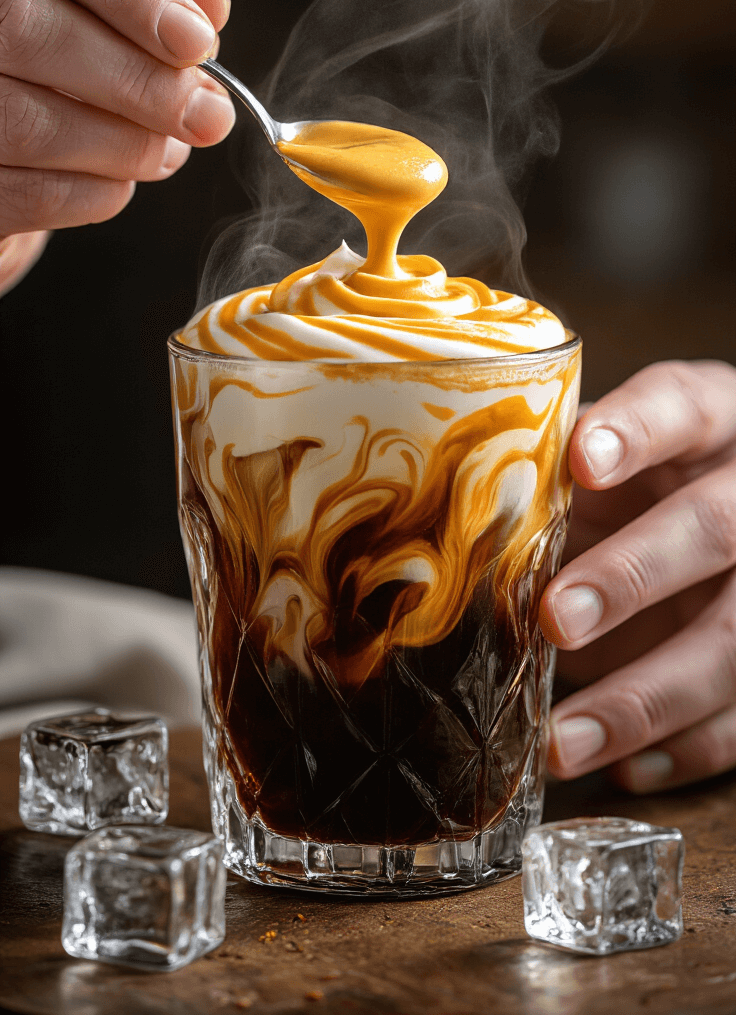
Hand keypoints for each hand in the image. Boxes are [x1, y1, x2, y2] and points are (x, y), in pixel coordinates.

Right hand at [0, 0, 234, 290]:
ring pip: (24, 120)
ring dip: (121, 145)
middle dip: (139, 81)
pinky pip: (18, 194)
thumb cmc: (30, 58)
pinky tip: (116, 184)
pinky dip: (86, 194)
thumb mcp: (78, 4)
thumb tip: (209, 0)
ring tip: (167, 151)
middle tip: (206, 116)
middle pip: (28, 28)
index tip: (198, 42)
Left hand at [541, 359, 735, 791]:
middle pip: (714, 528)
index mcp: (711, 417)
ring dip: (646, 698)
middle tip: (557, 617)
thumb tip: (440, 494)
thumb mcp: (604, 450)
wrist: (712, 509)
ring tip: (563, 742)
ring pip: (733, 641)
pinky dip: (682, 751)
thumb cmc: (637, 477)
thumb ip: (550, 463)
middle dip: (635, 575)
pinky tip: (618, 769)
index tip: (579, 459)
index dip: (636, 433)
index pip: (680, 407)